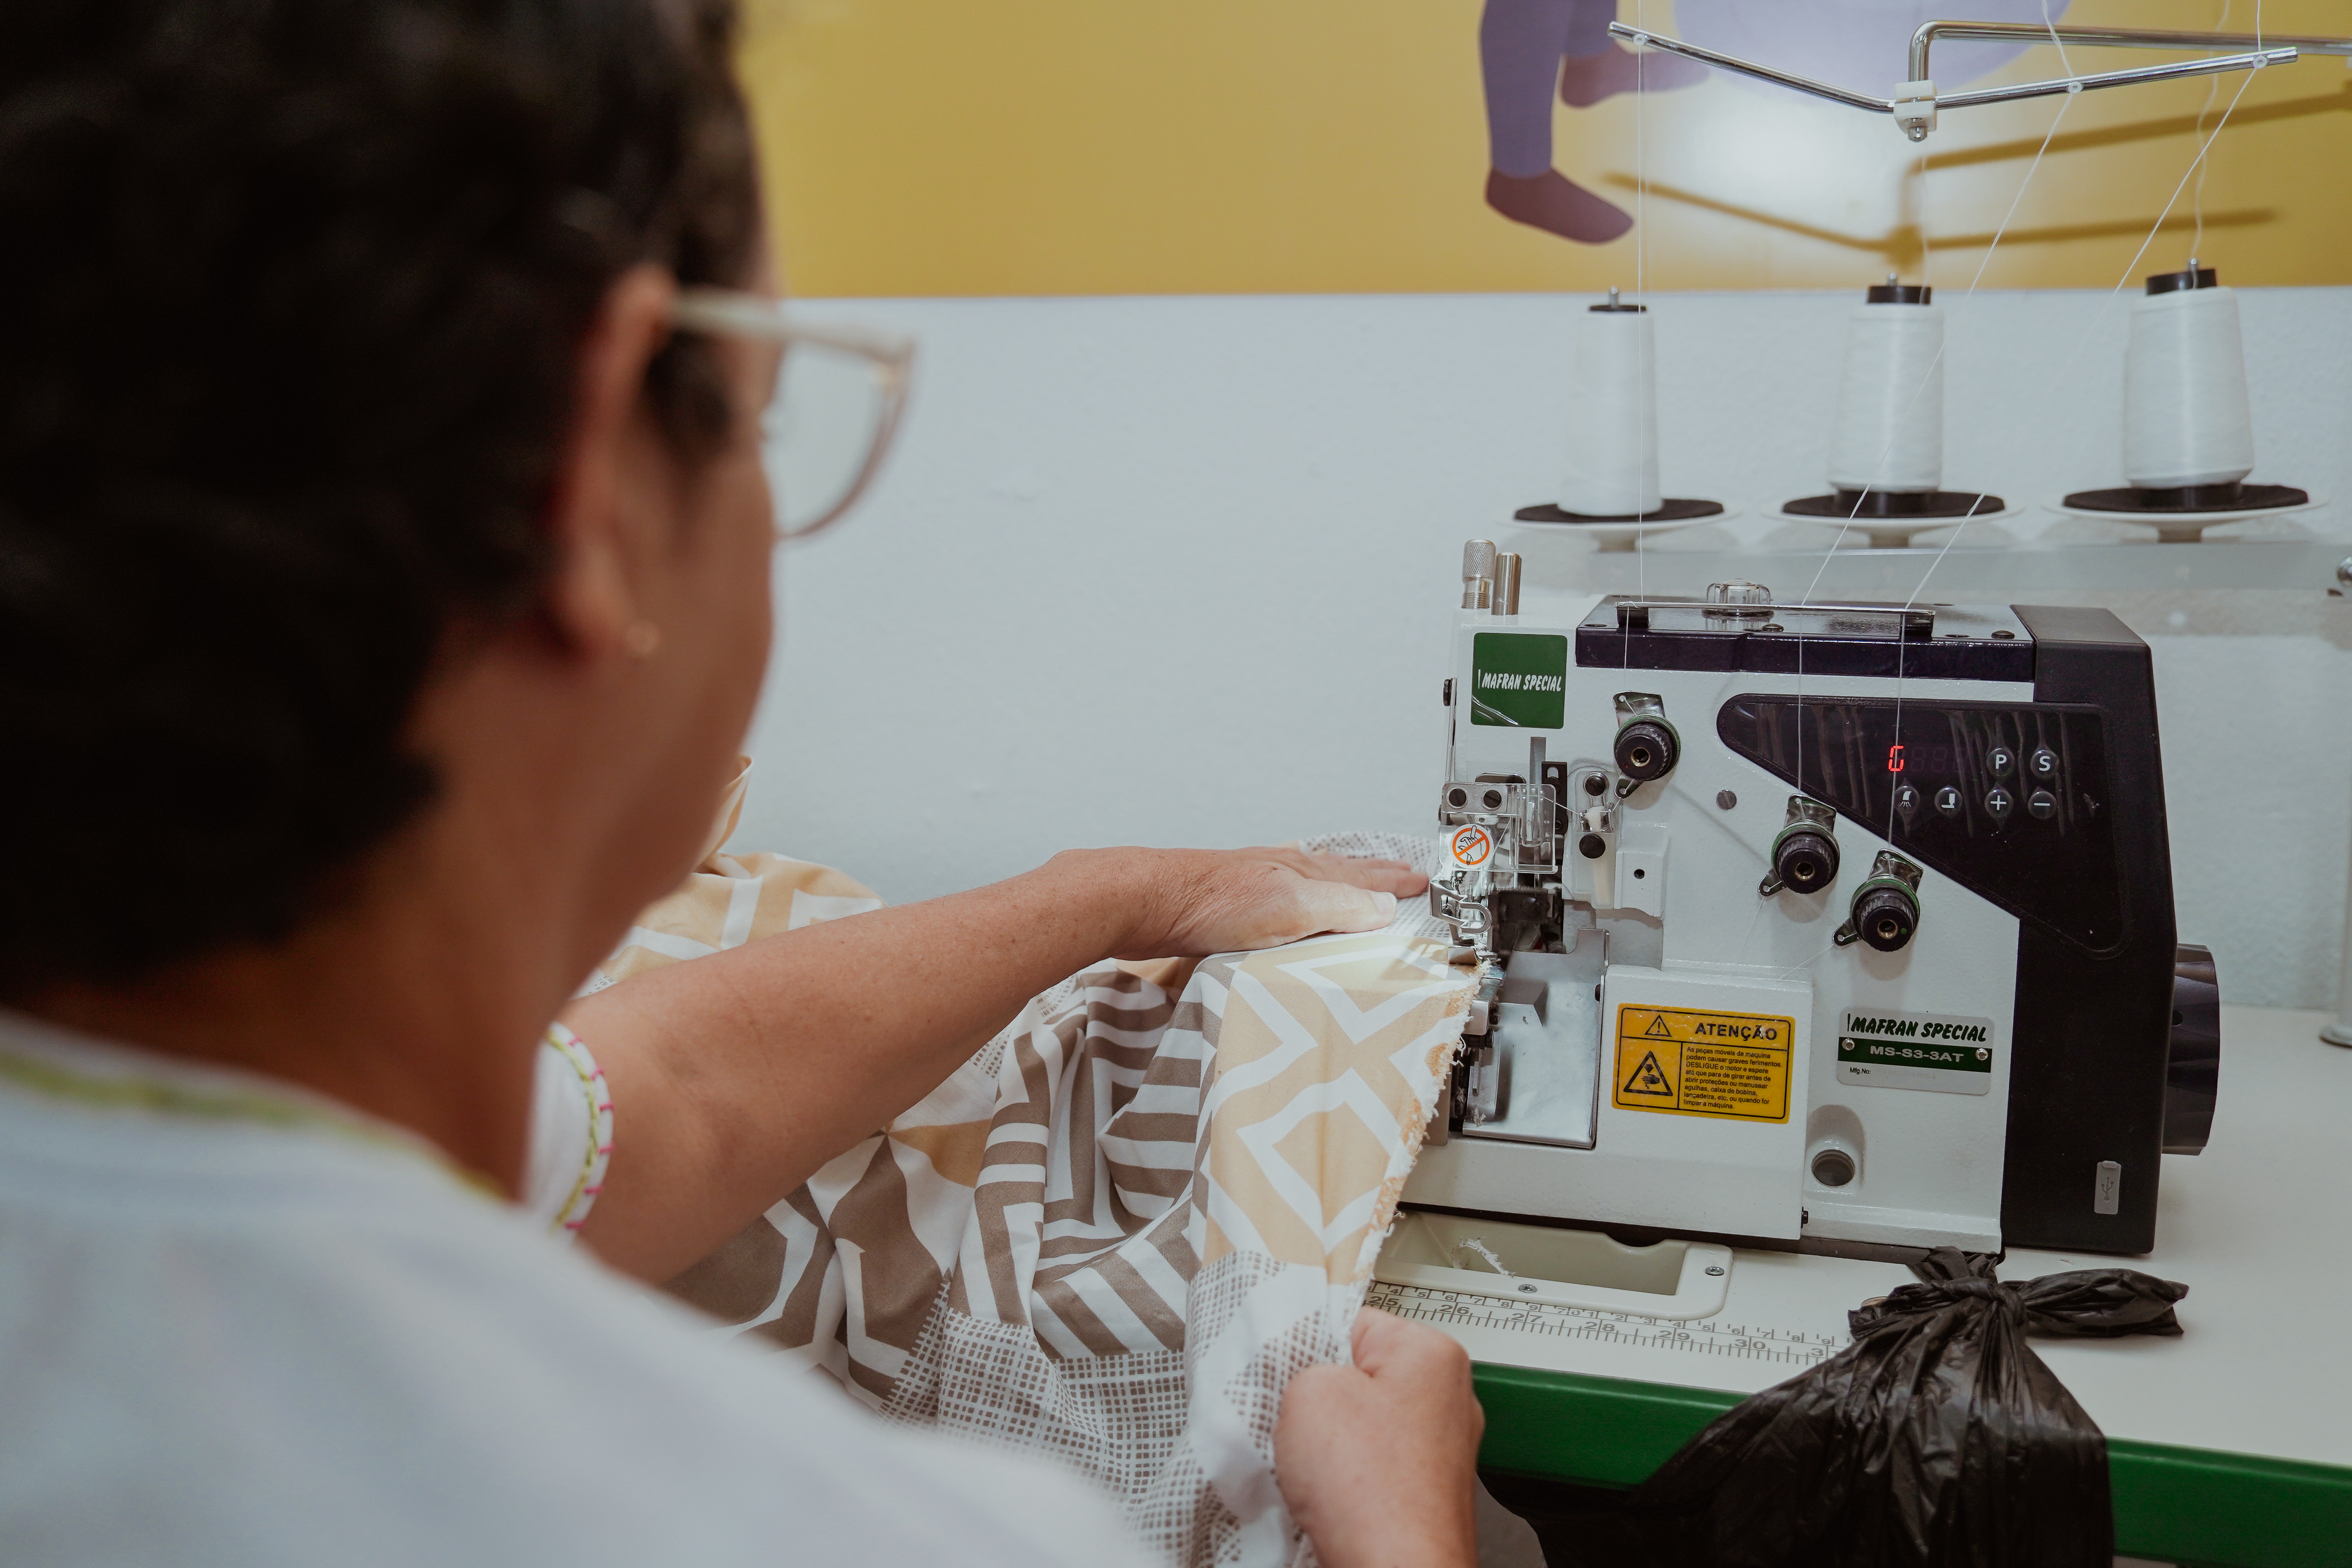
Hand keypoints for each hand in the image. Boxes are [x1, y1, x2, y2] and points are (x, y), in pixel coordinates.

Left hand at [1057, 846, 1427, 960]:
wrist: (1140, 902)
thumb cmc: (1204, 898)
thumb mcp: (1287, 905)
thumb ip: (1338, 904)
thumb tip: (1383, 907)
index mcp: (1301, 872)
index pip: (1361, 875)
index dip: (1392, 880)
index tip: (1419, 880)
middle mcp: (1279, 875)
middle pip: (1338, 874)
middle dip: (1371, 877)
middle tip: (1398, 876)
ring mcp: (1253, 891)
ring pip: (1308, 888)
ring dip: (1337, 891)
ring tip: (1353, 894)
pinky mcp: (1227, 915)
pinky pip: (1280, 910)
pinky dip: (1300, 913)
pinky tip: (1289, 923)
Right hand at [1274, 1308, 1483, 1567]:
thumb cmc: (1372, 1495)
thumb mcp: (1307, 1392)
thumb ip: (1301, 1361)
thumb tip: (1299, 1368)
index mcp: (1432, 1353)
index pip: (1349, 1321)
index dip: (1306, 1346)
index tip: (1284, 1370)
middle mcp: (1449, 1399)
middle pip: (1356, 1376)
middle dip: (1318, 1399)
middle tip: (1295, 1421)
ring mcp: (1441, 1452)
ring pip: (1360, 1427)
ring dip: (1327, 1445)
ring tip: (1313, 1467)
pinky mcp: (1425, 1496)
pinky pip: (1369, 1469)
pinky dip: (1342, 1481)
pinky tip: (1327, 1496)